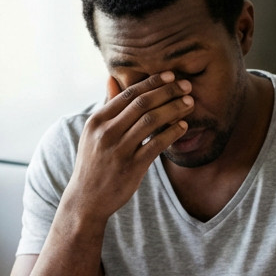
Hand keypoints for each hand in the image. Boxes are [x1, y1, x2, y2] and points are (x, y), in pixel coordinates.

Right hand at [64, 72, 195, 222]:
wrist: (86, 199)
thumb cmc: (94, 163)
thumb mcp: (93, 133)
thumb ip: (107, 107)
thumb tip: (112, 78)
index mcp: (97, 120)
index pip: (129, 94)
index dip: (152, 82)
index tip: (170, 75)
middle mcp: (106, 132)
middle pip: (142, 103)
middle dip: (167, 91)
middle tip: (186, 85)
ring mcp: (119, 150)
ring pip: (151, 121)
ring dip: (173, 109)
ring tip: (189, 103)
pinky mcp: (131, 167)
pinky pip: (156, 145)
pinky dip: (172, 133)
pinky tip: (183, 126)